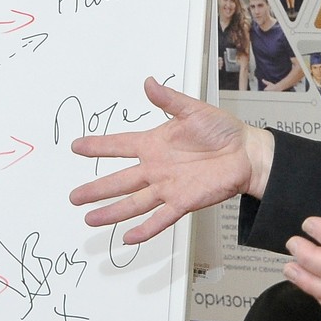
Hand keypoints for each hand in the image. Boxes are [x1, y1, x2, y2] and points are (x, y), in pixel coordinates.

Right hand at [69, 77, 273, 244]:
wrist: (246, 153)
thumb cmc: (222, 130)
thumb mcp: (193, 110)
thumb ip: (169, 100)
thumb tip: (148, 82)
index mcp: (155, 144)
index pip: (120, 145)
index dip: (98, 146)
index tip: (76, 147)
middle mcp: (156, 168)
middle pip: (120, 179)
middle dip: (96, 188)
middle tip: (73, 196)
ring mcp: (168, 187)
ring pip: (133, 202)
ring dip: (112, 212)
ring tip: (90, 219)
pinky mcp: (183, 201)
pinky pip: (160, 218)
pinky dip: (145, 228)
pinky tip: (127, 238)